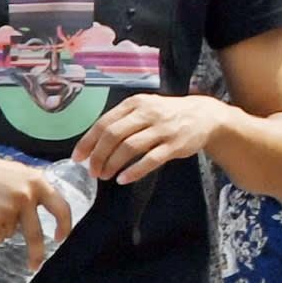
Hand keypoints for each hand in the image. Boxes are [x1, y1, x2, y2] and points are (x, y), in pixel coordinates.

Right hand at [0, 146, 78, 270]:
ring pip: (10, 232)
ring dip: (1, 227)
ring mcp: (8, 209)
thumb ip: (32, 189)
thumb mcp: (18, 173)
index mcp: (37, 181)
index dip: (65, 225)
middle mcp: (26, 196)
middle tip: (36, 265)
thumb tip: (45, 209)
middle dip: (36, 252)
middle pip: (36, 233)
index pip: (61, 207)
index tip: (61, 237)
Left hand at [73, 93, 226, 184]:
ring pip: (129, 148)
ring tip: (106, 176)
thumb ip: (122, 121)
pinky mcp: (174, 145)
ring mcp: (162, 129)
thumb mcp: (145, 108)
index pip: (104, 122)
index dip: (88, 142)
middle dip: (98, 156)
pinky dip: (133, 171)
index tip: (78, 158)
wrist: (203, 115)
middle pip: (113, 136)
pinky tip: (123, 179)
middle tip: (93, 172)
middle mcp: (148, 113)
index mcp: (136, 103)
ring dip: (113, 164)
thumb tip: (93, 144)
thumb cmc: (167, 114)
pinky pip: (150, 160)